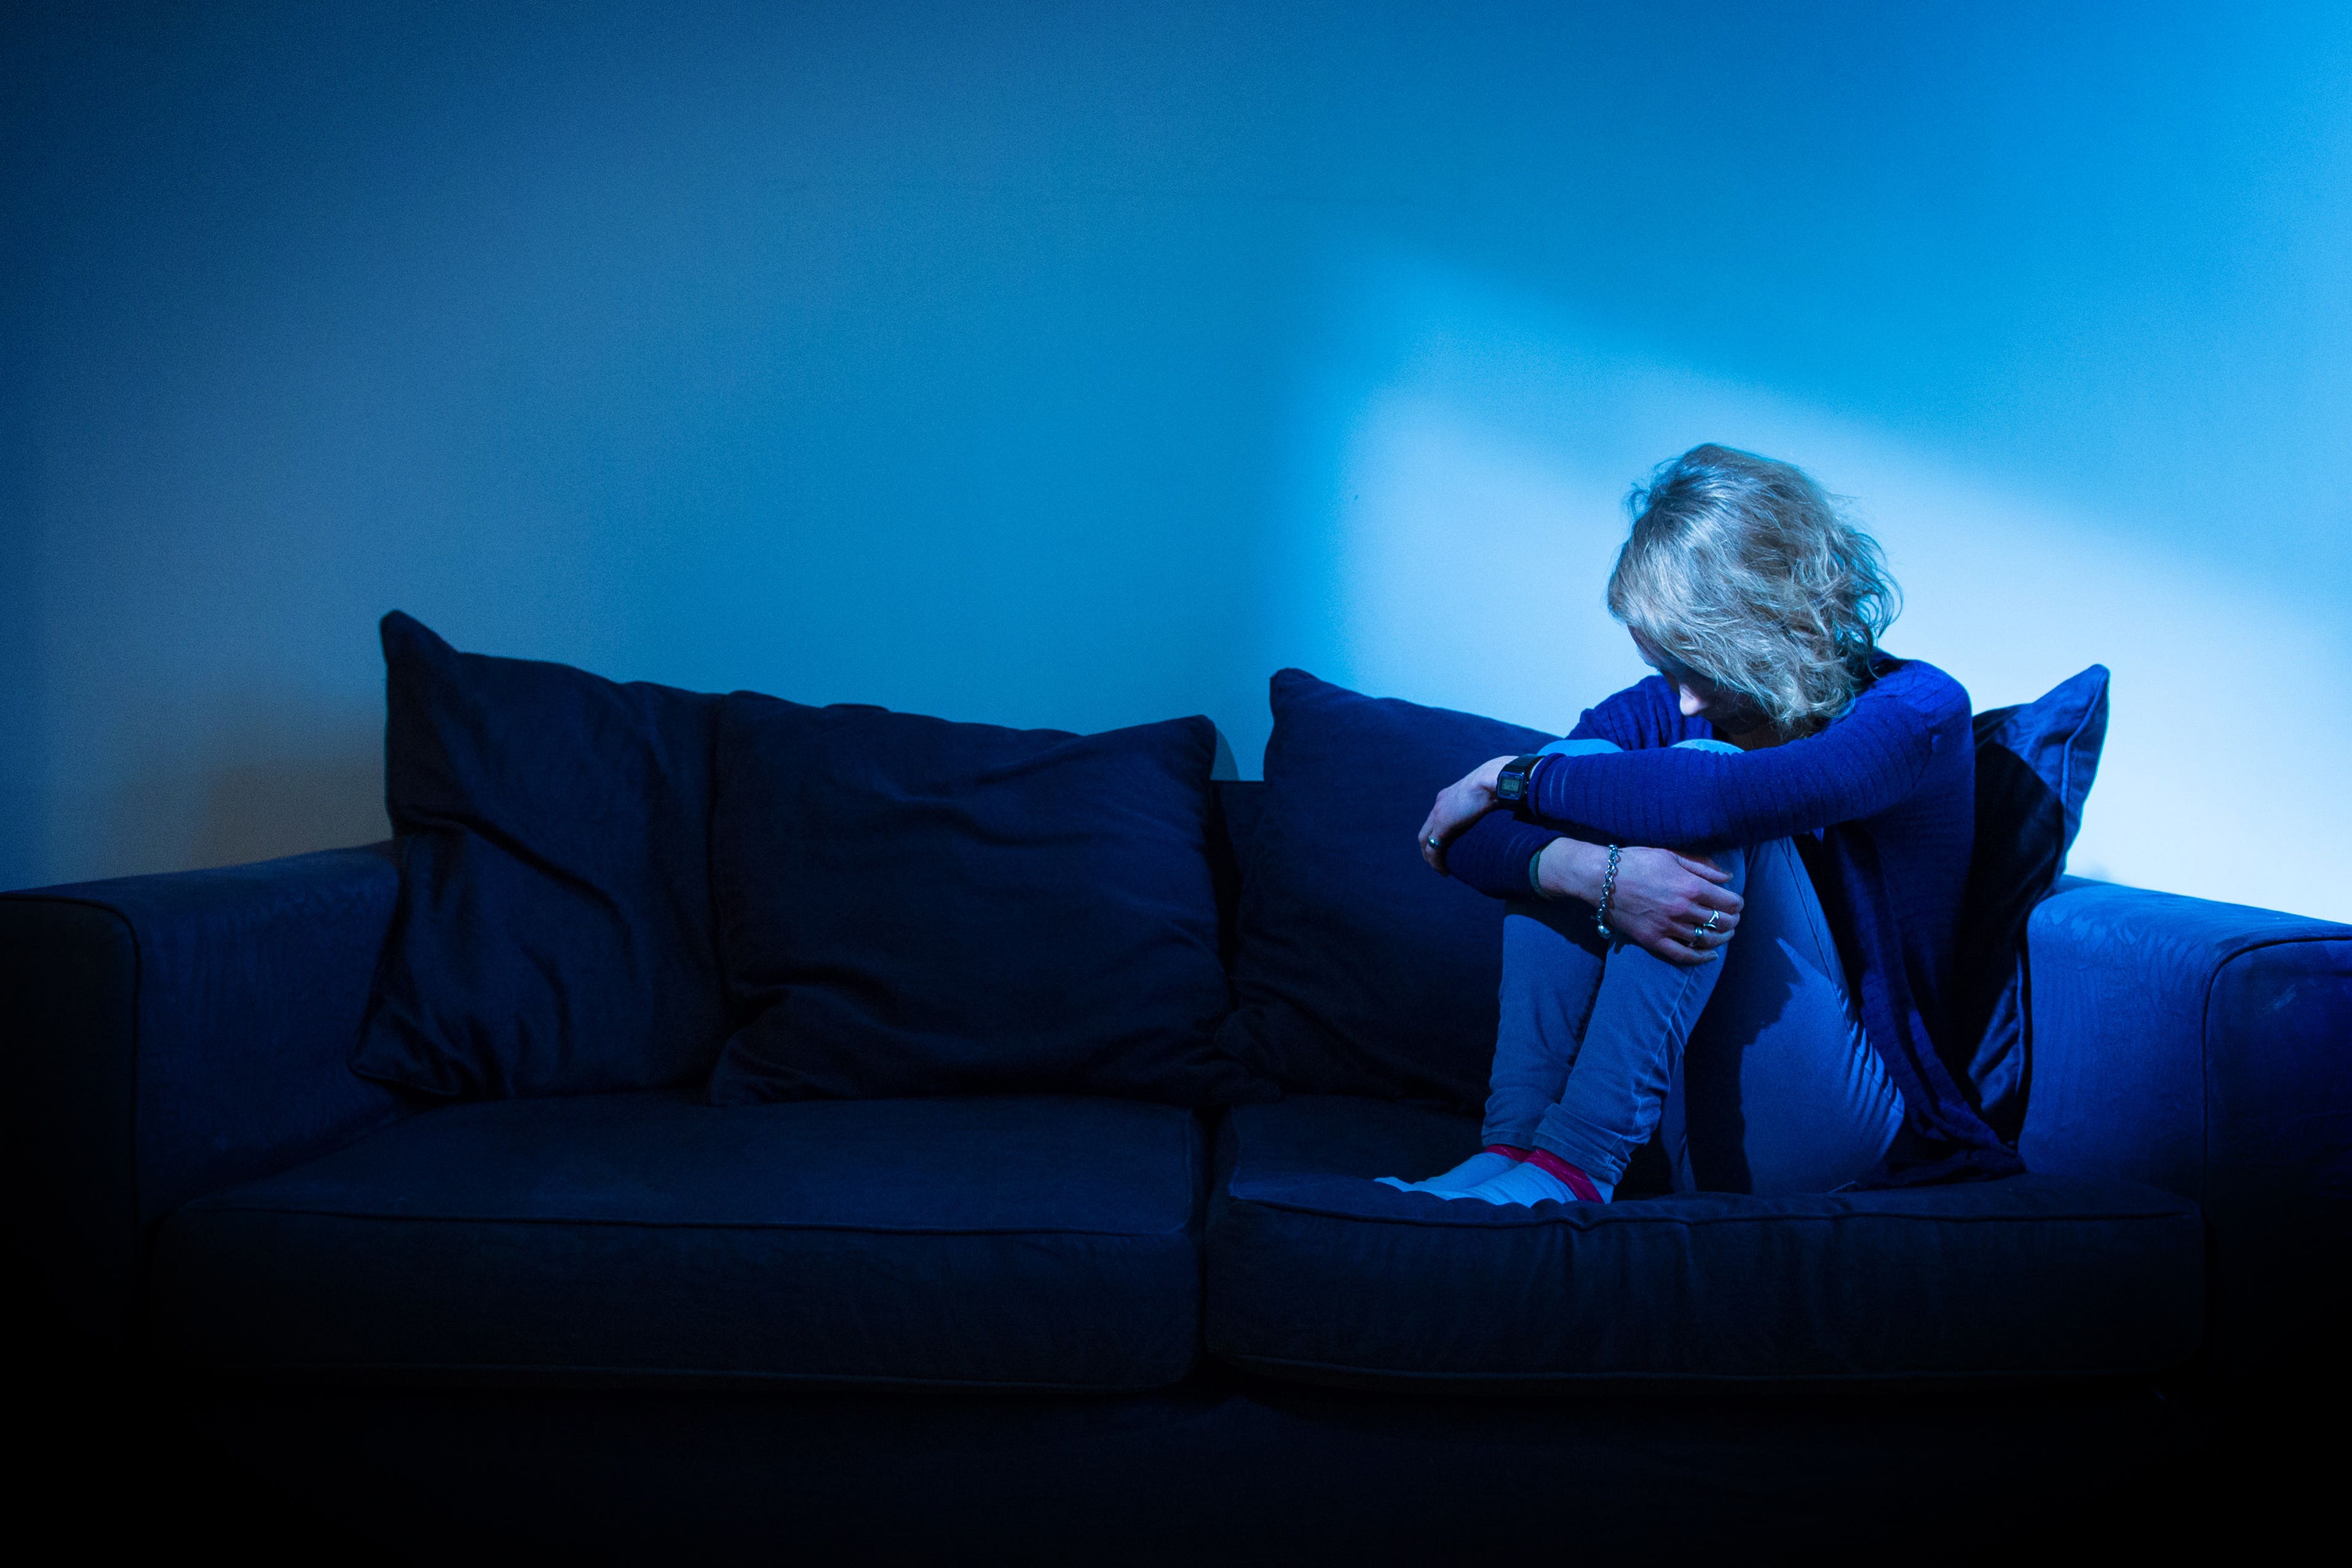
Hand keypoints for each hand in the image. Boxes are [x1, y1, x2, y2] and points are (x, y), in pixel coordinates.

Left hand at [1417, 756, 1514, 874]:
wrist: (1495, 778)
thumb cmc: (1499, 783)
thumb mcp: (1489, 793)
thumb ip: (1488, 802)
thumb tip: (1503, 809)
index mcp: (1450, 795)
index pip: (1438, 817)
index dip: (1440, 833)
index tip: (1449, 846)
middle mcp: (1441, 803)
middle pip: (1427, 829)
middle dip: (1430, 846)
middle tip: (1440, 862)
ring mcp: (1440, 813)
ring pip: (1425, 839)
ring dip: (1430, 857)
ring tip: (1441, 869)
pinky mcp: (1443, 824)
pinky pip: (1433, 847)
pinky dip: (1435, 860)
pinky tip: (1443, 870)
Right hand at [1579, 845, 1742, 966]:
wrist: (1601, 878)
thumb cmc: (1636, 862)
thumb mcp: (1671, 856)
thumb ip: (1702, 867)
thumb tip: (1728, 877)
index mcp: (1690, 886)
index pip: (1728, 902)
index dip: (1737, 904)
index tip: (1736, 903)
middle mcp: (1683, 909)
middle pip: (1722, 922)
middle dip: (1732, 921)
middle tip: (1732, 918)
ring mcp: (1668, 927)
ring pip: (1706, 939)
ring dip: (1722, 938)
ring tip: (1725, 934)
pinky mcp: (1654, 940)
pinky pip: (1683, 955)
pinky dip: (1701, 957)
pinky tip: (1711, 955)